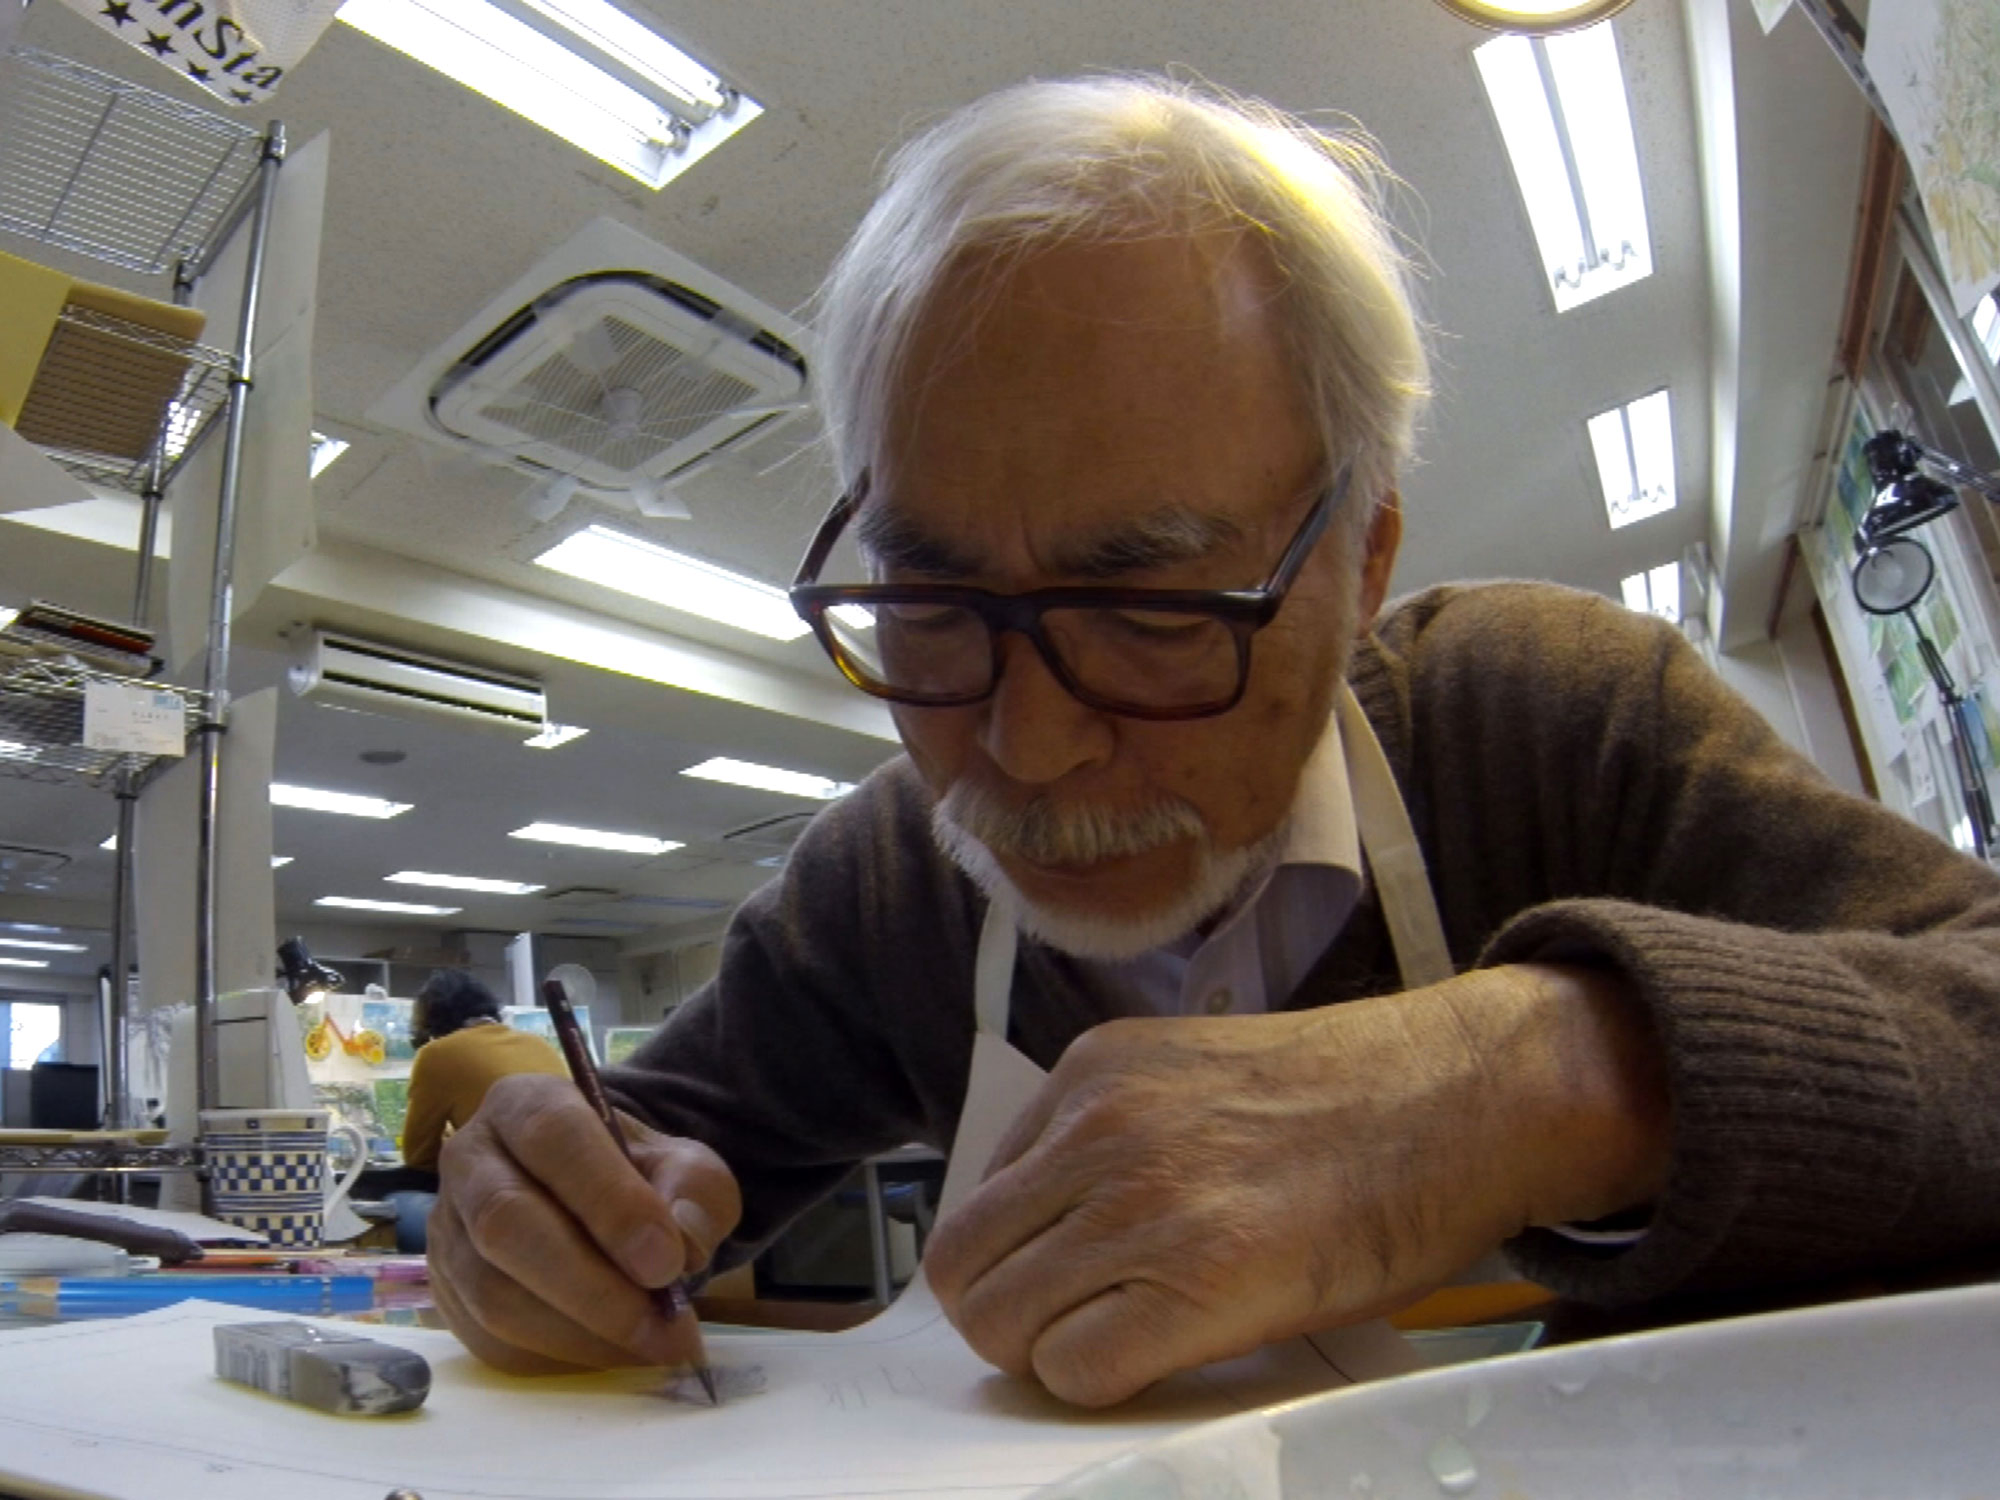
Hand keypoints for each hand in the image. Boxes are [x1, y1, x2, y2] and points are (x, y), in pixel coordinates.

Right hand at [427, 1073, 742, 1373]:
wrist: (594, 1205)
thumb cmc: (638, 1177)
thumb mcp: (685, 1166)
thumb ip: (694, 1193)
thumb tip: (680, 1244)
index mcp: (526, 1104)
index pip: (554, 1137)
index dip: (609, 1201)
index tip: (666, 1263)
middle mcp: (470, 1160)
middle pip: (506, 1221)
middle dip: (591, 1286)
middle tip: (663, 1324)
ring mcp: (447, 1232)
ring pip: (493, 1293)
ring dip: (580, 1333)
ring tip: (652, 1346)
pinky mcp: (447, 1295)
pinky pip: (489, 1341)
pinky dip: (558, 1359)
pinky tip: (614, 1354)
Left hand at [925, 963, 1668, 1405]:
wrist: (1463, 1098)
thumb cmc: (1351, 1101)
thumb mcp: (1193, 1082)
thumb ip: (1109, 1137)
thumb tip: (1049, 1230)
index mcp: (1091, 1074)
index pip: (979, 1198)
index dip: (1014, 1258)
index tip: (1059, 1280)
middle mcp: (1098, 1130)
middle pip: (964, 1266)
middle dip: (1008, 1316)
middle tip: (1075, 1329)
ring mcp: (1142, 1202)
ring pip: (1002, 1324)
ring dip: (1050, 1353)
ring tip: (1125, 1342)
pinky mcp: (1196, 1278)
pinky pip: (1077, 1368)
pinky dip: (1104, 1384)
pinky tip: (1163, 1359)